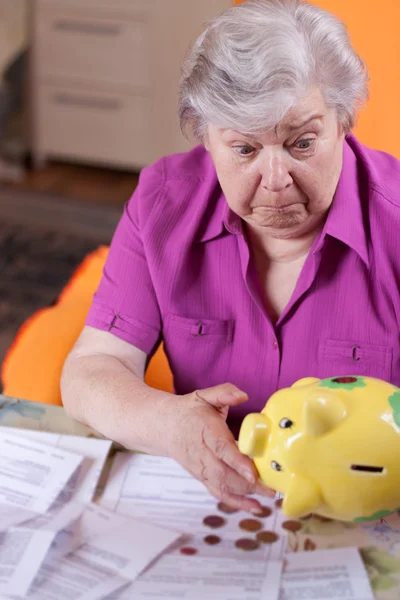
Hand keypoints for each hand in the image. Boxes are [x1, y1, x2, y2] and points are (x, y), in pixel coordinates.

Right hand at [164, 383, 274, 512]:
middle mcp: (202, 453)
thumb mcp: (204, 396)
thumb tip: (243, 395)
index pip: (221, 449)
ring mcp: (201, 468)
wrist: (165, 426)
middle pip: (224, 474)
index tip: (253, 472)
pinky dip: (236, 502)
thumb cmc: (189, 411)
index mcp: (205, 431)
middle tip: (271, 488)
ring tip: (268, 496)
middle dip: (248, 484)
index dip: (237, 463)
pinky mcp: (203, 477)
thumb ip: (223, 393)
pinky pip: (219, 493)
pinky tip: (254, 507)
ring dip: (246, 495)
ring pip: (223, 486)